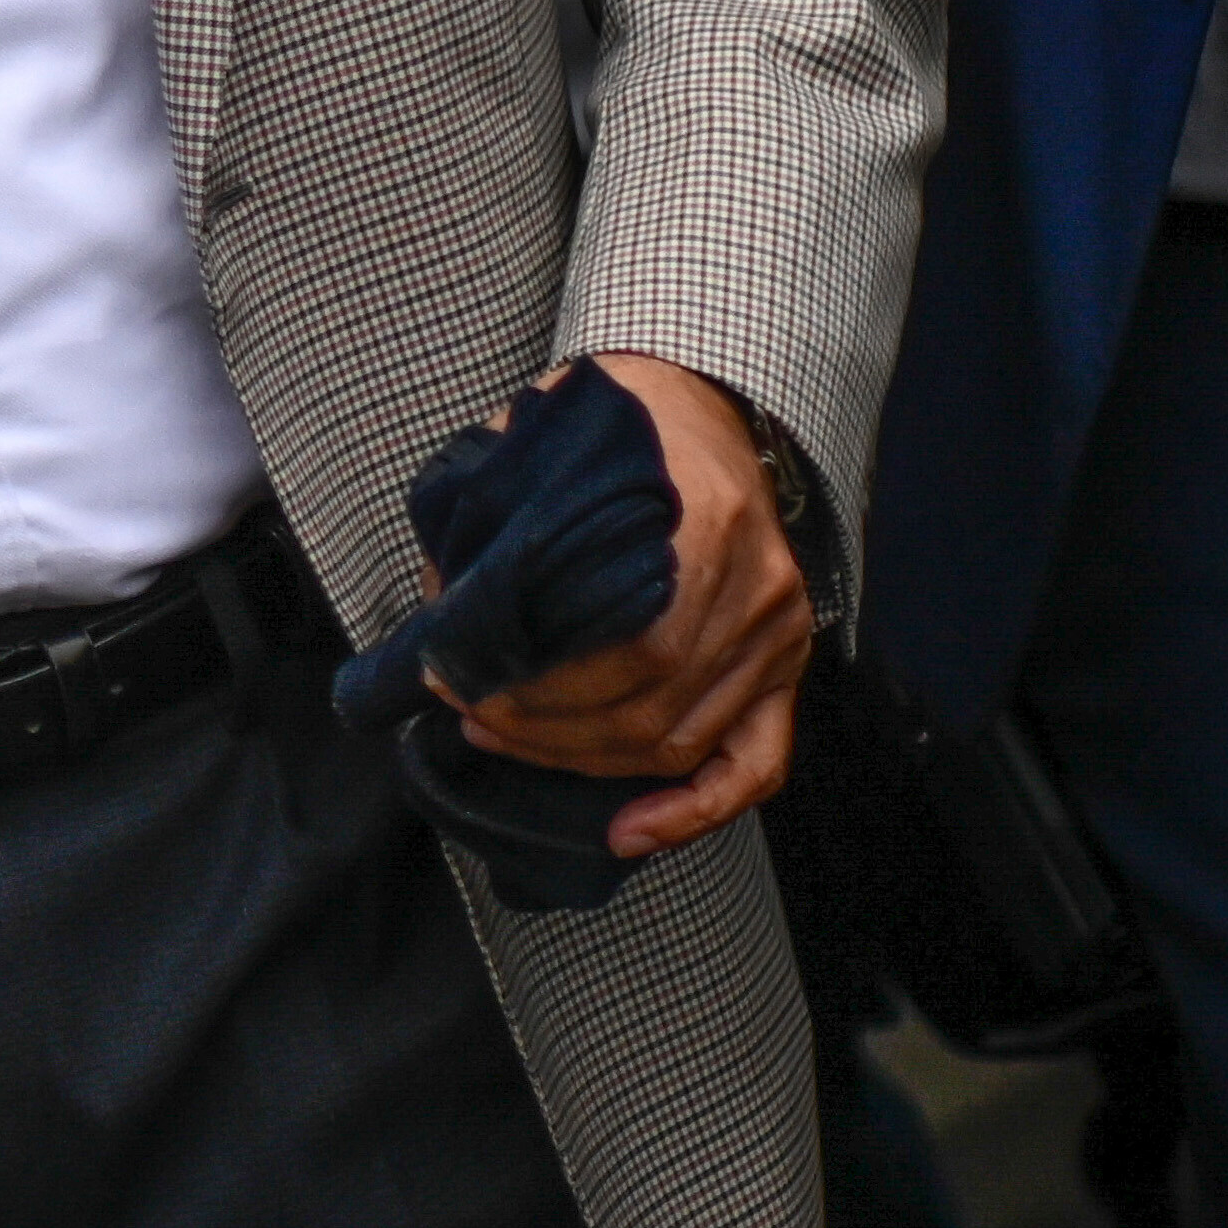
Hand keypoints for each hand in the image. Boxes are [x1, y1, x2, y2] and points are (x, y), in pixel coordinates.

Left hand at [444, 352, 812, 856]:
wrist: (697, 396)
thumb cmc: (615, 423)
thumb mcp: (541, 443)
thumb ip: (495, 526)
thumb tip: (444, 618)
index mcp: (703, 520)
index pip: (628, 646)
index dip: (536, 686)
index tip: (455, 678)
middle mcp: (754, 584)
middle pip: (645, 708)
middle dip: (539, 728)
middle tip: (470, 711)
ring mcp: (776, 629)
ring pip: (676, 742)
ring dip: (582, 761)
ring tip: (508, 737)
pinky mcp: (784, 660)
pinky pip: (753, 764)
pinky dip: (691, 811)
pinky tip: (628, 830)